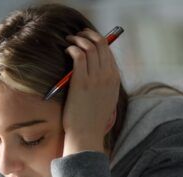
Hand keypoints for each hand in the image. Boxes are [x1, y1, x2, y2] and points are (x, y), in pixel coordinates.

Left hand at [61, 28, 119, 155]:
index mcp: (115, 79)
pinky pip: (79, 56)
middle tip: (77, 36)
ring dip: (78, 39)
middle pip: (101, 45)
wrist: (86, 134)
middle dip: (88, 35)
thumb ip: (104, 85)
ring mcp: (95, 78)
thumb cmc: (91, 120)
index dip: (97, 41)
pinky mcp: (81, 82)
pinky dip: (72, 48)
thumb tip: (95, 72)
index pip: (109, 52)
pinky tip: (67, 50)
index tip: (86, 39)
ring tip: (69, 40)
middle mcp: (108, 76)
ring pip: (90, 47)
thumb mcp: (105, 100)